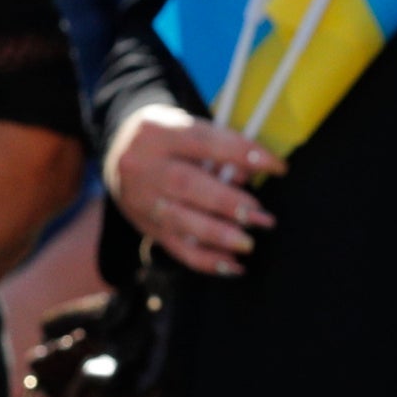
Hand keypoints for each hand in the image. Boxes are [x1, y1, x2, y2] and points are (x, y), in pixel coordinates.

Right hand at [103, 103, 282, 275]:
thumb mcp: (190, 130)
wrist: (118, 152)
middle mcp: (143, 166)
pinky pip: (176, 248)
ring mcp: (140, 198)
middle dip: (228, 203)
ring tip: (249, 243)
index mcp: (157, 132)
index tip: (278, 167)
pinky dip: (208, 261)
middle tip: (262, 217)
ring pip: (179, 220)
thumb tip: (250, 174)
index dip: (242, 154)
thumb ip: (220, 148)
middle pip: (186, 185)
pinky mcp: (145, 225)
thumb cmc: (169, 140)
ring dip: (219, 235)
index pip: (204, 142)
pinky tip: (235, 266)